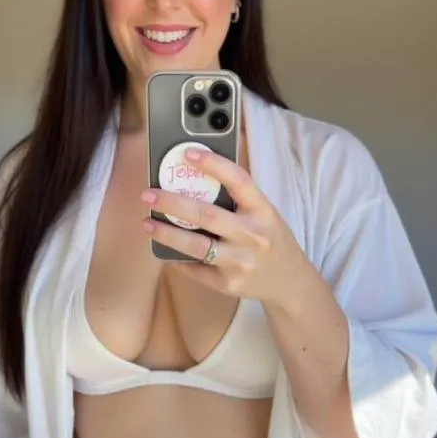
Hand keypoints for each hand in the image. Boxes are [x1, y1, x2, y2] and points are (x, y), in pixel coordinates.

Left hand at [141, 148, 304, 304]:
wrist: (289, 281)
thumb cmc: (270, 239)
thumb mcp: (264, 214)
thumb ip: (237, 200)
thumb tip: (194, 178)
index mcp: (263, 211)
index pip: (239, 181)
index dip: (214, 164)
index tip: (188, 153)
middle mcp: (253, 236)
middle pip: (206, 215)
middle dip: (172, 203)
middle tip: (148, 195)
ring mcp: (240, 262)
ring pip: (196, 246)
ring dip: (166, 234)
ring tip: (147, 224)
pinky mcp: (228, 284)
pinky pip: (195, 269)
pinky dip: (176, 258)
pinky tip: (164, 249)